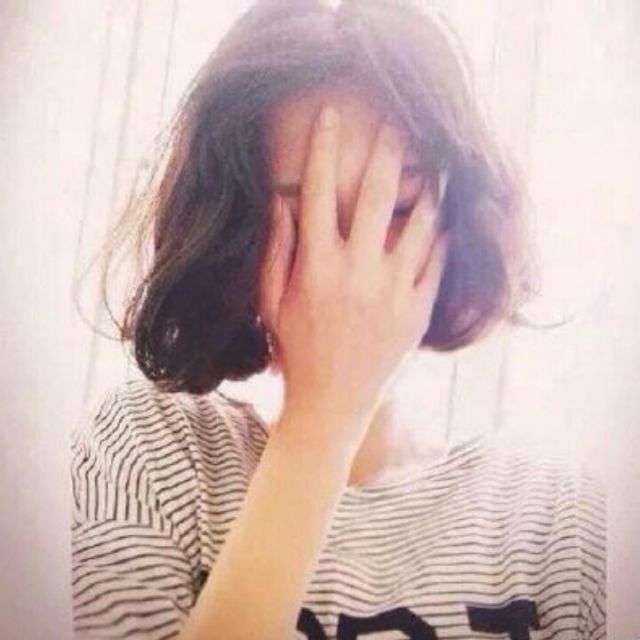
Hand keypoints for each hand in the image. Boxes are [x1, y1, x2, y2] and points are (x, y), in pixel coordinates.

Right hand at [258, 105, 448, 452]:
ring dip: (429, 187)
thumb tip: (284, 200)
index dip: (325, 147)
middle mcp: (357, 272)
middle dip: (389, 149)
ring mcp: (393, 292)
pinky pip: (438, 261)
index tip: (331, 115)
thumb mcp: (271, 303)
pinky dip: (443, 235)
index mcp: (316, 267)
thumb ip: (276, 250)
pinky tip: (446, 218)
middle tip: (399, 121)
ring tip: (434, 165)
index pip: (319, 190)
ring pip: (421, 223)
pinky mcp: (417, 312)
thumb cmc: (295, 350)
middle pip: (378, 193)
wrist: (332, 403)